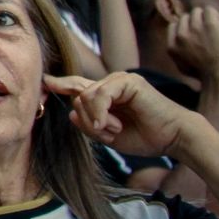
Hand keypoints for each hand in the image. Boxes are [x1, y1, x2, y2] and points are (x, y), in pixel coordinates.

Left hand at [46, 72, 197, 159]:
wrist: (174, 138)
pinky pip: (99, 94)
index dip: (60, 84)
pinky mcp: (127, 81)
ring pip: (85, 97)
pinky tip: (111, 125)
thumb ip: (89, 125)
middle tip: (107, 132)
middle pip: (77, 97)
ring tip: (116, 129)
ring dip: (97, 119)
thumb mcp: (109, 135)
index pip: (77, 87)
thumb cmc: (146, 137)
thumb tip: (70, 113)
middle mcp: (109, 84)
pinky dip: (101, 112)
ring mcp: (118, 80)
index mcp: (105, 96)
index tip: (45, 82)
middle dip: (88, 120)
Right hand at [165, 6, 218, 86]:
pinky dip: (214, 14)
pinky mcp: (210, 24)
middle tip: (206, 30)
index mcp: (172, 45)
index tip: (193, 32)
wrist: (218, 75)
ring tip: (214, 26)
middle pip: (185, 17)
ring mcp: (195, 28)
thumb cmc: (203, 75)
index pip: (173, 25)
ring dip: (205, 17)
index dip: (184, 27)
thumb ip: (177, 52)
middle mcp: (181, 34)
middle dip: (194, 22)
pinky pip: (209, 10)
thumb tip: (180, 44)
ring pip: (197, 11)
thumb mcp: (181, 66)